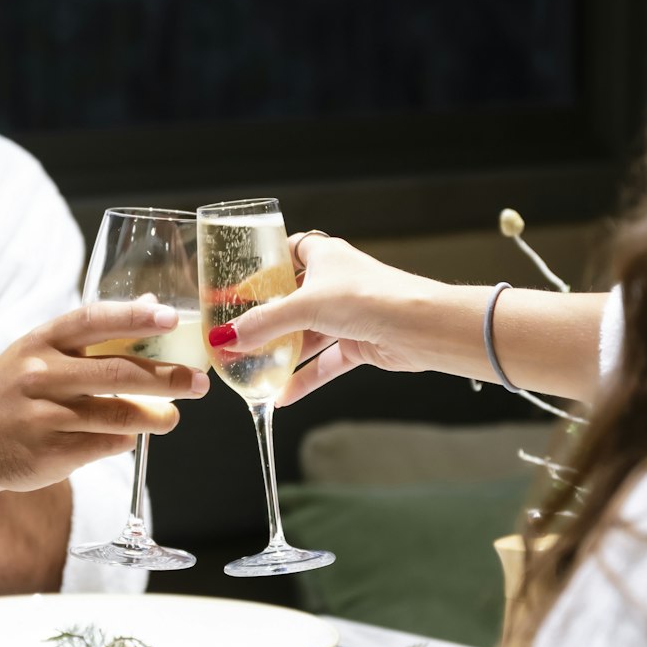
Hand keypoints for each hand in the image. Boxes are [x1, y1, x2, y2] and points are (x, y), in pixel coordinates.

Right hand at [0, 297, 209, 495]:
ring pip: (115, 414)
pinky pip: (102, 445)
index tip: (170, 319)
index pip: (92, 321)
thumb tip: (153, 307)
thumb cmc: (9, 393)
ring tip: (172, 417)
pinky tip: (131, 436)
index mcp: (39, 343)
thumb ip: (92, 335)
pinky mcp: (48, 454)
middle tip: (197, 382)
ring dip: (154, 417)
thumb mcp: (38, 353)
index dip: (133, 318)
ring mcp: (42, 416)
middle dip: (166, 378)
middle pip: (116, 372)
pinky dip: (124, 440)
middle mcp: (39, 376)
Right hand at [209, 232, 434, 405]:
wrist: (420, 327)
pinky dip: (304, 377)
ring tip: (252, 370)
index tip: (239, 287)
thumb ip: (264, 323)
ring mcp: (348, 315)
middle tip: (238, 335)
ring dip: (282, 353)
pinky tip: (281, 393)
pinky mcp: (359, 344)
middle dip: (267, 321)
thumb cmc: (371, 297)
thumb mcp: (305, 306)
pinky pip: (324, 362)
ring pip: (307, 335)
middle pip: (293, 301)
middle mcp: (336, 283)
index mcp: (325, 256)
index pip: (289, 253)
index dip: (265, 268)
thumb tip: (226, 337)